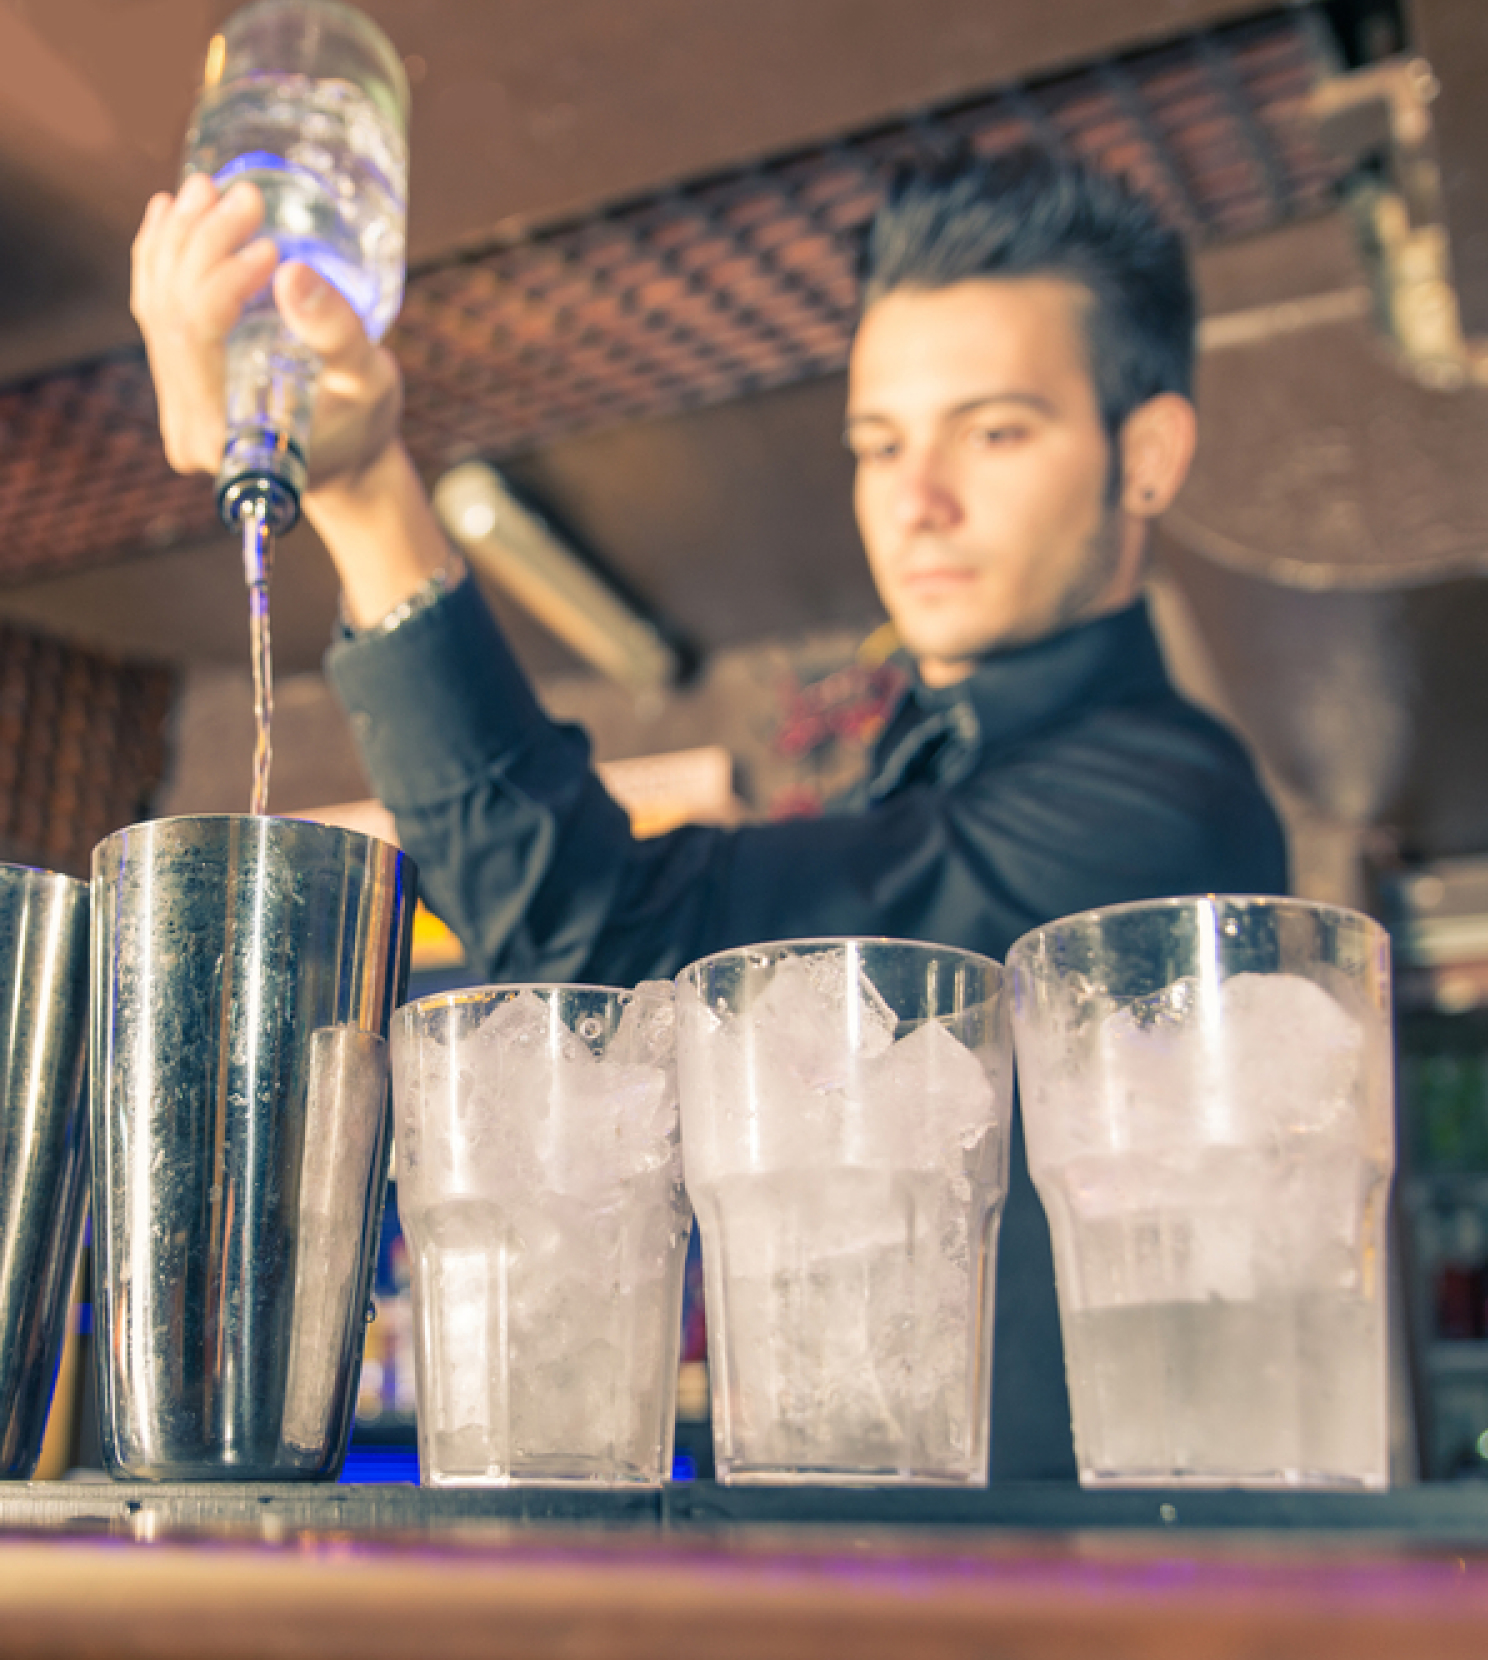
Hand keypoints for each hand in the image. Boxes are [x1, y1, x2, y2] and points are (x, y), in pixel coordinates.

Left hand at [130, 173, 403, 489]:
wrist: (347, 462)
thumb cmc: (365, 425)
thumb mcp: (367, 382)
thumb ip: (335, 333)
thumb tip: (292, 272)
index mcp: (226, 433)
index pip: (198, 334)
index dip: (222, 277)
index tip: (269, 245)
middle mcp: (186, 422)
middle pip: (171, 313)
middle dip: (201, 243)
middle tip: (242, 196)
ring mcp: (175, 403)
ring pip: (154, 306)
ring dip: (176, 240)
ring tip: (206, 189)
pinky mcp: (177, 382)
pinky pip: (153, 312)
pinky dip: (159, 257)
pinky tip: (170, 213)